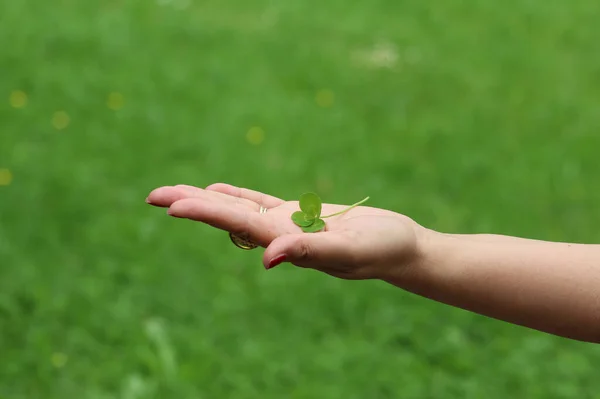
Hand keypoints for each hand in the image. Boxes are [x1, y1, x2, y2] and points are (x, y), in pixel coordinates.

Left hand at [146, 183, 424, 280]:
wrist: (400, 249)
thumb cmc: (382, 251)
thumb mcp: (349, 252)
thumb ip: (310, 252)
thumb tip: (267, 258)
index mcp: (286, 240)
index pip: (238, 222)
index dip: (205, 212)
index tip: (171, 204)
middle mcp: (279, 234)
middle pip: (227, 215)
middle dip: (190, 204)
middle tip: (151, 196)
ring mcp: (287, 225)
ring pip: (238, 208)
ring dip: (206, 200)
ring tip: (173, 193)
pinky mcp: (300, 215)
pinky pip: (261, 203)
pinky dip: (237, 196)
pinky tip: (217, 191)